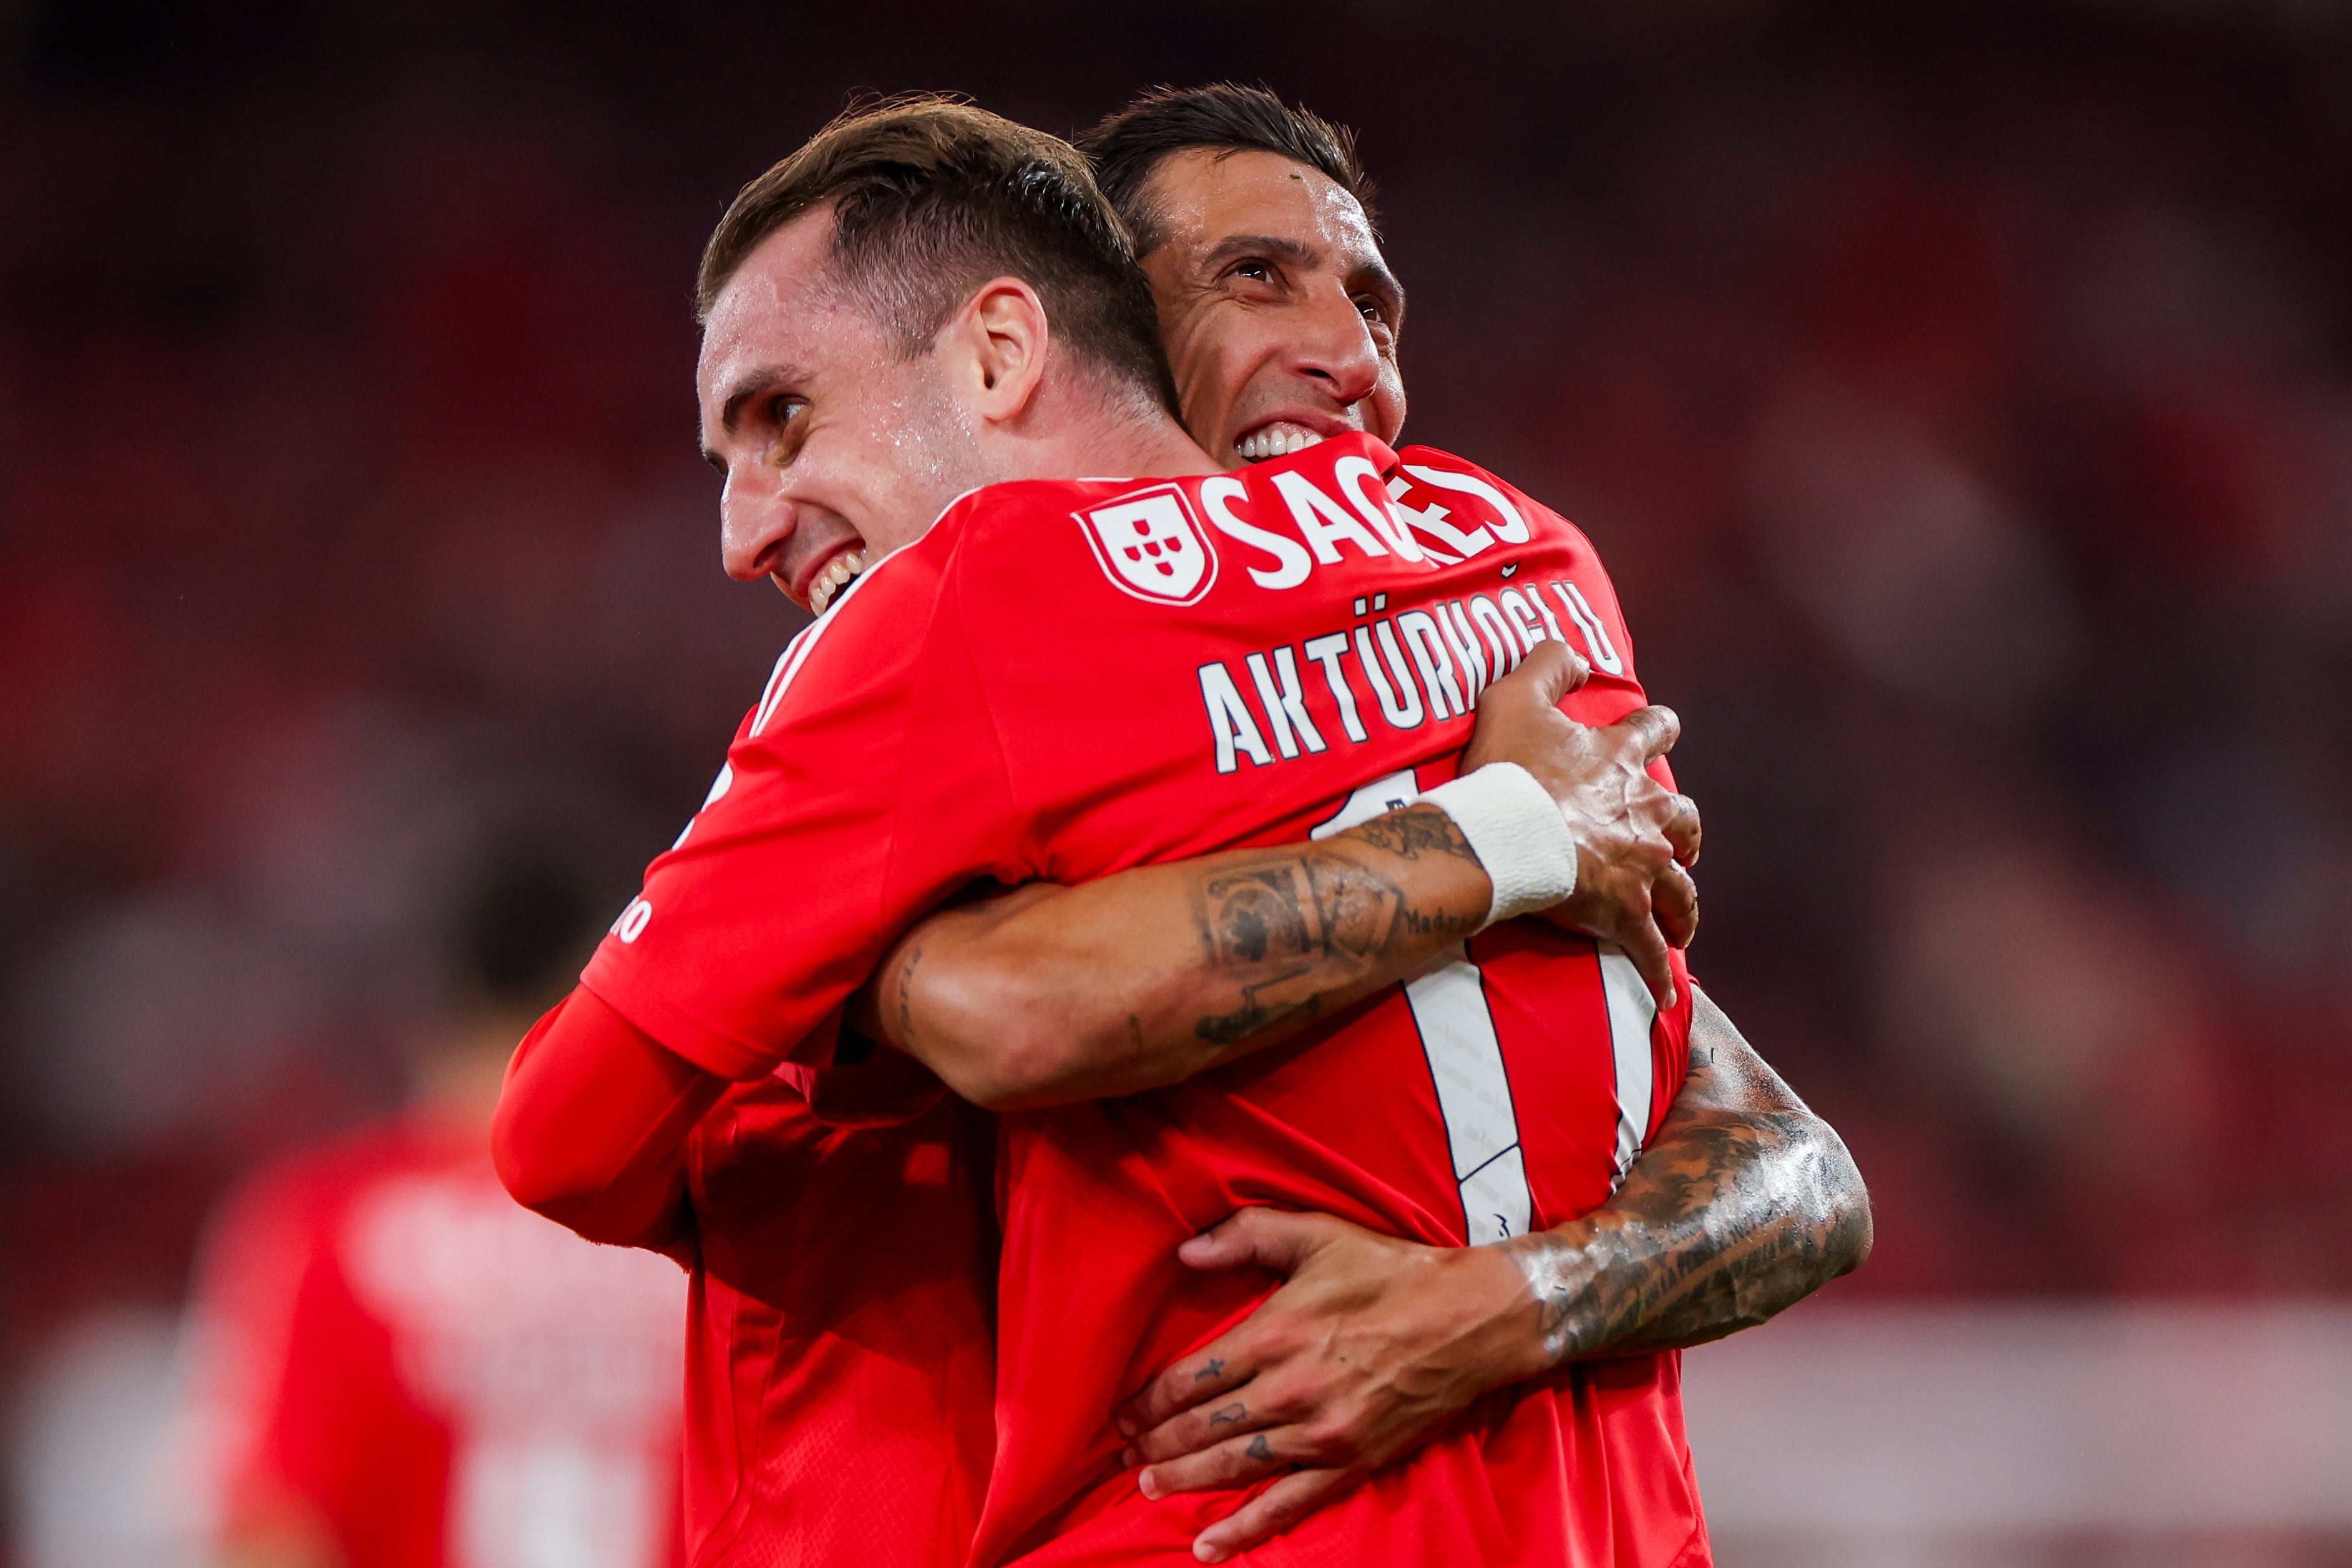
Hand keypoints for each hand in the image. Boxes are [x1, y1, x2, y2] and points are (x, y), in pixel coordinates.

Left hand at [1113, 1208, 1538, 1562]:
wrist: (1471, 1318)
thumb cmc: (1391, 1271)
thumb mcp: (1316, 1233)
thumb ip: (1245, 1235)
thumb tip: (1184, 1252)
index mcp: (1274, 1333)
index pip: (1191, 1378)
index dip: (1149, 1402)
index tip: (1124, 1414)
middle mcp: (1288, 1389)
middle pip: (1202, 1427)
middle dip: (1156, 1444)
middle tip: (1124, 1456)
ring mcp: (1319, 1433)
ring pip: (1232, 1466)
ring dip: (1184, 1480)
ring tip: (1148, 1488)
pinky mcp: (1350, 1462)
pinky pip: (1287, 1504)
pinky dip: (1244, 1529)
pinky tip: (1207, 1545)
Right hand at [1460, 639, 1700, 1007]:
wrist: (1507, 837)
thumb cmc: (1507, 771)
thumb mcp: (1515, 697)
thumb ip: (1545, 663)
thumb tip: (1571, 650)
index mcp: (1618, 760)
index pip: (1652, 731)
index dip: (1658, 728)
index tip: (1662, 728)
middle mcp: (1642, 812)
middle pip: (1684, 818)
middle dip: (1685, 830)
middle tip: (1680, 842)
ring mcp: (1641, 867)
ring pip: (1683, 889)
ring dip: (1685, 904)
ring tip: (1683, 920)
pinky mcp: (1627, 915)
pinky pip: (1652, 951)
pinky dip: (1660, 974)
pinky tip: (1667, 995)